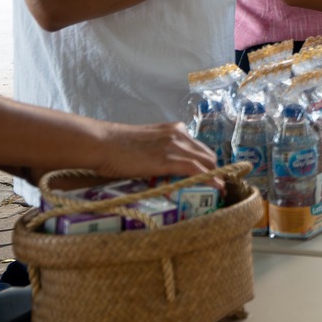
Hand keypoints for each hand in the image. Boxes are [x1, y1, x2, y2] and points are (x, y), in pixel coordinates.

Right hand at [87, 121, 215, 176]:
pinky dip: (209, 179)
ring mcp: (175, 146)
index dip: (206, 163)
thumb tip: (163, 169)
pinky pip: (196, 170)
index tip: (209, 175)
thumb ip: (160, 151)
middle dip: (214, 171)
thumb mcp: (146, 144)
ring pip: (206, 162)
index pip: (199, 148)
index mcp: (174, 130)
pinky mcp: (169, 160)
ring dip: (215, 177)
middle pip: (208, 155)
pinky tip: (216, 187)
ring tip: (219, 191)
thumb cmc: (117, 147)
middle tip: (214, 186)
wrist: (103, 144)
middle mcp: (179, 135)